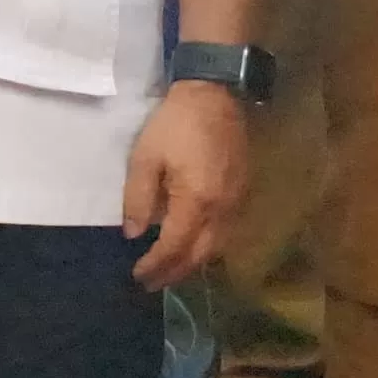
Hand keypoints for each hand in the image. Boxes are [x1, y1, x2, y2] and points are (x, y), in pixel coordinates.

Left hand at [122, 81, 248, 286]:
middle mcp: (222, 210)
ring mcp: (237, 203)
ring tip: (169, 271)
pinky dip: (207, 247)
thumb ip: (138, 198)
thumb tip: (134, 234)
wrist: (216, 95)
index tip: (138, 277)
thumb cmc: (175, 124)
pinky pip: (226, 233)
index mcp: (197, 202)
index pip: (175, 247)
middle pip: (200, 255)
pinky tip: (193, 247)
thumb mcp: (145, 157)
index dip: (156, 266)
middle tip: (152, 283)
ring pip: (217, 248)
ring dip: (192, 263)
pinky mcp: (243, 193)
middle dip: (175, 273)